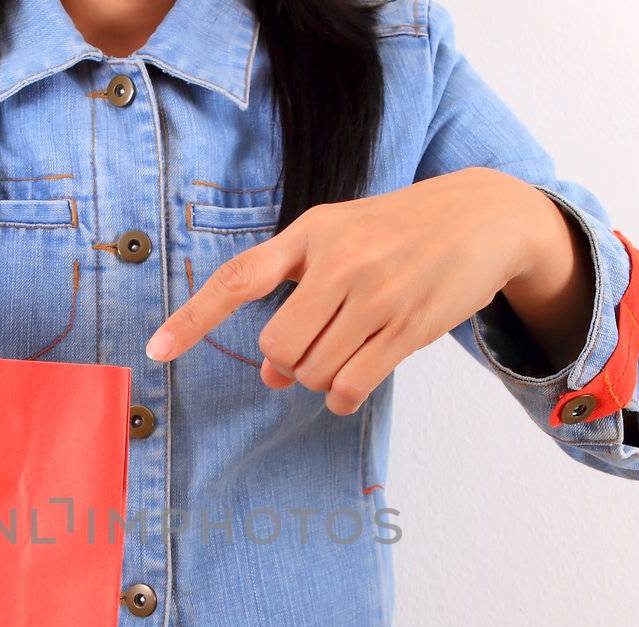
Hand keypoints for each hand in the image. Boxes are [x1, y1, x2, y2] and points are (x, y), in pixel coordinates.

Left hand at [145, 168, 592, 414]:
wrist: (482, 216)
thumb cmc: (397, 232)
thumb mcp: (340, 242)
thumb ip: (297, 297)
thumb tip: (270, 375)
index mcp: (311, 233)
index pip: (238, 279)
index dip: (193, 319)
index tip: (156, 351)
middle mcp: (340, 261)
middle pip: (278, 346)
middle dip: (286, 362)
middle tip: (311, 350)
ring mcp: (377, 294)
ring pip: (313, 371)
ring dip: (317, 380)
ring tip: (343, 355)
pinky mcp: (409, 326)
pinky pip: (351, 387)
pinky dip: (340, 398)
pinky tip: (350, 384)